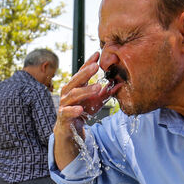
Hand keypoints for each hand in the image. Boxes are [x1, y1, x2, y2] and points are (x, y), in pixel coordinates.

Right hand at [53, 52, 121, 169]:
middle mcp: (68, 92)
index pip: (82, 72)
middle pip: (77, 80)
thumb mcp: (97, 101)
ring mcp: (64, 104)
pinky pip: (67, 112)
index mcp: (76, 86)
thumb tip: (120, 84)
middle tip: (96, 66)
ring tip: (97, 87)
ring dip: (85, 91)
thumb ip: (106, 93)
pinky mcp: (63, 116)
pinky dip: (73, 110)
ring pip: (74, 95)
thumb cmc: (83, 112)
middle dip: (86, 72)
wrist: (70, 130)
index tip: (97, 54)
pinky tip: (80, 109)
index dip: (88, 63)